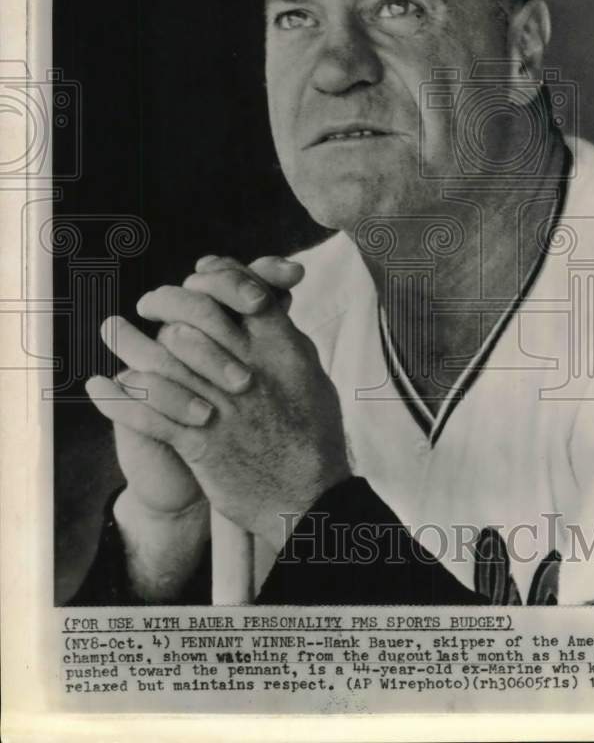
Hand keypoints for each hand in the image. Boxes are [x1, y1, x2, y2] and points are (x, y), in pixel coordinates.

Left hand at [89, 255, 350, 544]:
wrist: (308, 497)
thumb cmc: (313, 436)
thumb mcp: (310, 376)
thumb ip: (283, 339)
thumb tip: (267, 304)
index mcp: (281, 350)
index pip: (245, 291)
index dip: (216, 277)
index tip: (195, 277)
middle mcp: (249, 370)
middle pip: (196, 316)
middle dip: (166, 301)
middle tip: (148, 303)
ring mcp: (222, 406)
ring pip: (164, 359)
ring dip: (129, 341)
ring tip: (111, 329)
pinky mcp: (200, 442)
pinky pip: (148, 414)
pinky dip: (119, 399)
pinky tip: (98, 387)